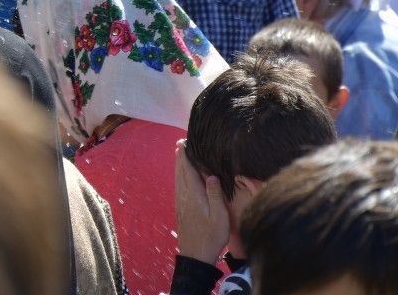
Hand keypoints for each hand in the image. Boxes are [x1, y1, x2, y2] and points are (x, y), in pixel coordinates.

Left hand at [174, 139, 229, 264]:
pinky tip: (182, 177)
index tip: (183, 142)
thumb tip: (211, 175)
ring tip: (180, 155)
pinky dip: (179, 176)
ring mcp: (180, 203)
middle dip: (180, 157)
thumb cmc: (211, 236)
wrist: (196, 256)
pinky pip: (178, 186)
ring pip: (177, 179)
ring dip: (179, 166)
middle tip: (181, 143)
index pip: (187, 169)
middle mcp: (184, 195)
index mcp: (193, 194)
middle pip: (180, 172)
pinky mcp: (181, 209)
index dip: (185, 155)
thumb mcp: (219, 216)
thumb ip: (215, 194)